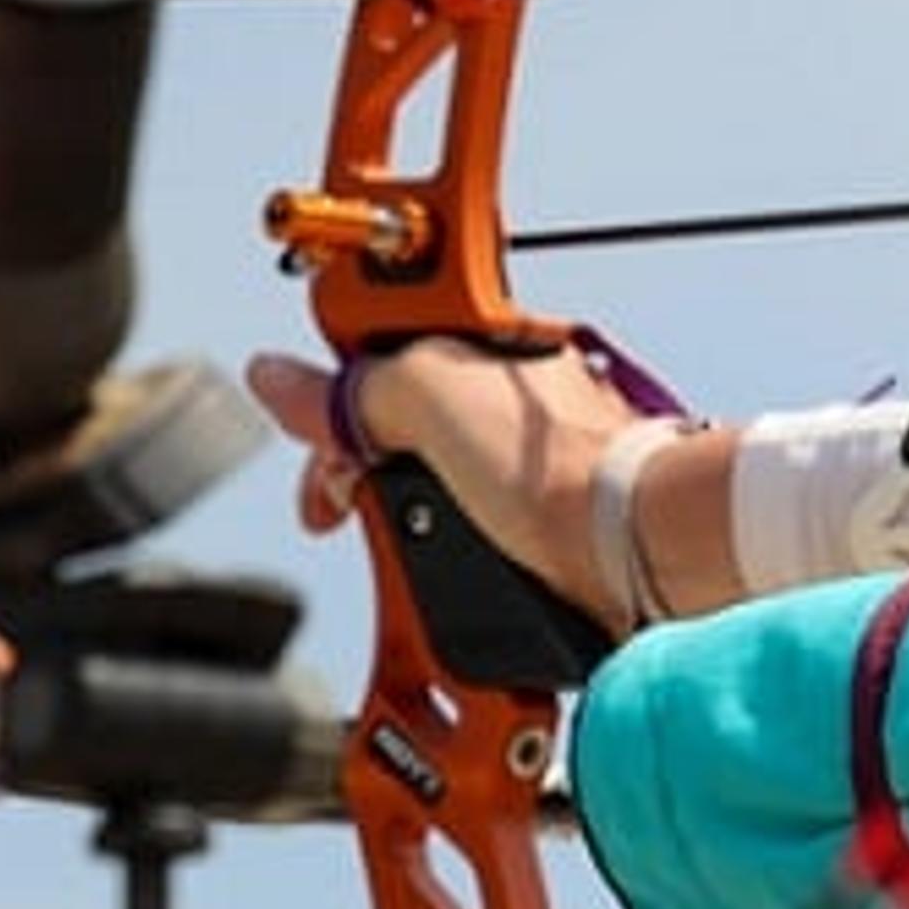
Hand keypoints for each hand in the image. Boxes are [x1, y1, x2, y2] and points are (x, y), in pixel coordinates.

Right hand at [245, 340, 648, 633]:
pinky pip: (465, 522)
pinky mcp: (539, 510)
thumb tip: (278, 375)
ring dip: (398, 515)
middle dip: (360, 470)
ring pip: (425, 479)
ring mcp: (524, 456)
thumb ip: (356, 386)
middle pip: (393, 426)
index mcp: (482, 350)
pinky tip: (441, 559)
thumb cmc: (558, 465)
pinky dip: (439, 544)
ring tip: (400, 541)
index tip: (325, 458)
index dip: (334, 411)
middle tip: (345, 509)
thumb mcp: (427, 397)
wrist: (630, 538)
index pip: (376, 363)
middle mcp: (505, 398)